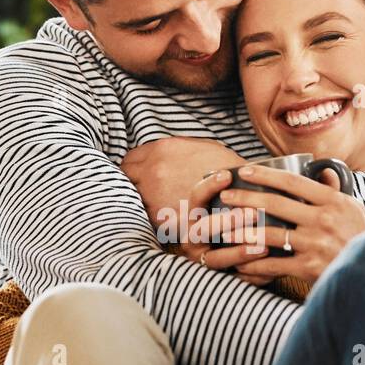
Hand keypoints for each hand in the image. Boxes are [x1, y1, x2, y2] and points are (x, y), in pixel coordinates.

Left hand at [121, 137, 247, 232]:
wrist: (239, 196)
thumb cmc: (226, 170)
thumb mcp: (203, 147)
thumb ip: (179, 149)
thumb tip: (166, 152)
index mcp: (162, 149)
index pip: (130, 158)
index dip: (134, 167)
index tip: (138, 174)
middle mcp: (152, 170)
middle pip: (124, 175)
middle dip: (131, 181)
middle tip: (140, 188)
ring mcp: (153, 194)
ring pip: (131, 195)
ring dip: (138, 198)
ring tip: (151, 202)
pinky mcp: (159, 217)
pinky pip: (144, 214)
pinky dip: (150, 215)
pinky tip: (161, 216)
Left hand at [214, 165, 364, 284]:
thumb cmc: (360, 237)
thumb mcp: (354, 209)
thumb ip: (334, 191)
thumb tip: (323, 171)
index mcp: (333, 201)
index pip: (293, 182)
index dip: (265, 174)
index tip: (244, 170)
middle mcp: (323, 219)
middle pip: (276, 204)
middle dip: (246, 198)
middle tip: (226, 195)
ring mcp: (316, 244)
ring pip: (270, 233)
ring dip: (244, 231)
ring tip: (226, 230)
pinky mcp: (310, 267)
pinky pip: (274, 264)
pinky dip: (255, 265)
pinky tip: (241, 264)